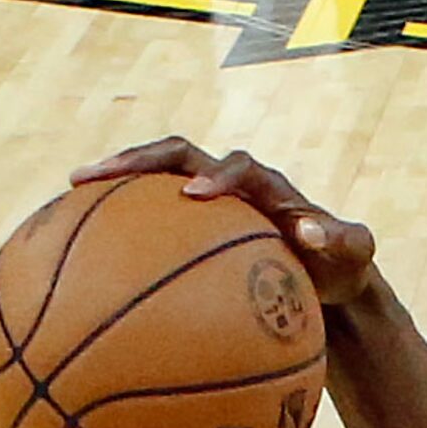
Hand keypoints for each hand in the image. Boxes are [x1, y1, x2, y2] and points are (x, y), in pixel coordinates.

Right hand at [72, 137, 379, 305]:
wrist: (331, 273)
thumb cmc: (342, 265)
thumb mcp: (355, 254)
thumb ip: (340, 239)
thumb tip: (307, 230)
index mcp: (266, 183)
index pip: (237, 165)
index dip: (216, 175)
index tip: (195, 197)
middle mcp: (230, 180)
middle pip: (176, 153)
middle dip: (137, 160)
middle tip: (96, 174)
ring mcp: (207, 197)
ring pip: (154, 178)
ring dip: (116, 180)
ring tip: (71, 189)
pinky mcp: (190, 223)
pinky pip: (150, 214)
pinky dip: (120, 220)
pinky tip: (84, 241)